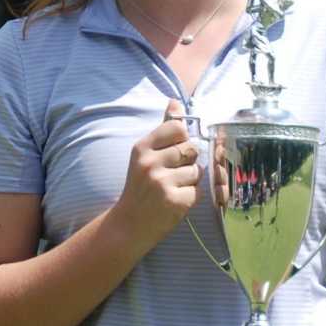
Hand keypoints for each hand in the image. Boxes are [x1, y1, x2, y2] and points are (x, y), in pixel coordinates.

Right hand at [116, 100, 200, 237]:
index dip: (182, 140)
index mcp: (142, 147)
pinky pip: (198, 191)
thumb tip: (175, 102)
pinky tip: (174, 200)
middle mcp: (150, 163)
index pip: (178, 128)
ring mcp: (162, 183)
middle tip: (172, 174)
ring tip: (172, 188)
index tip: (173, 152)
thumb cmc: (140, 186)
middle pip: (191, 149)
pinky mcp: (175, 201)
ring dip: (190, 181)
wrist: (128, 224)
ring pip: (197, 171)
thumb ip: (163, 129)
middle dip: (188, 162)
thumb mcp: (144, 155)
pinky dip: (190, 197)